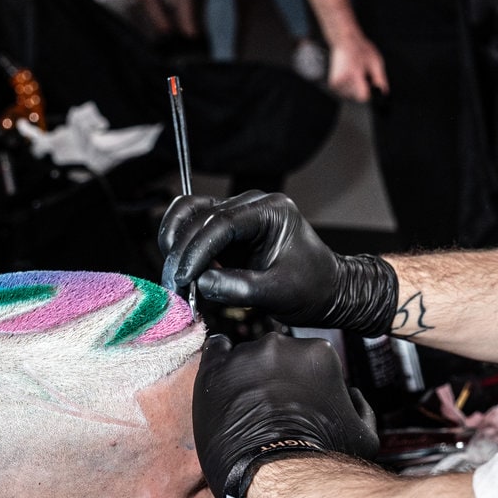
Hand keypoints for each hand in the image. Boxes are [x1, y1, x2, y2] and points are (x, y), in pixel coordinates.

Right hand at [158, 190, 396, 335]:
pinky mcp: (225, 229)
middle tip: (173, 286)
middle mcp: (251, 205)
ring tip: (174, 278)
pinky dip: (181, 247)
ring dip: (175, 244)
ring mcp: (236, 214)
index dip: (197, 249)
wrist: (324, 289)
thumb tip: (201, 283)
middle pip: (199, 215)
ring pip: (189, 215)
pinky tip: (182, 272)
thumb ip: (240, 287)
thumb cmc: (310, 287)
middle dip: (182, 252)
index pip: (222, 222)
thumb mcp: (278, 293)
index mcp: (270, 211)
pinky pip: (192, 228)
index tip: (184, 277)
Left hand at [193, 334, 379, 497]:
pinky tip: (224, 383)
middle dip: (275, 377)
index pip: (309, 359)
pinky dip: (219, 363)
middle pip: (278, 355)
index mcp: (319, 354)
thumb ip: (361, 407)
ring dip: (247, 375)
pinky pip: (215, 350)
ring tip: (246, 408)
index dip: (303, 382)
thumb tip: (353, 395)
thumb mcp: (364, 436)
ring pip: (247, 356)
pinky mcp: (215, 369)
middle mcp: (282, 346)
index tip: (296, 400)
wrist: (279, 478)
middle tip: (272, 407)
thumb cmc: (320, 460)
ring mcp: (246, 355)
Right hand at [327, 33, 388, 102]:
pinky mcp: (333, 85)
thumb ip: (380, 78)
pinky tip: (350, 75)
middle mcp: (343, 80)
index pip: (363, 96)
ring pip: (351, 96)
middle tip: (361, 73)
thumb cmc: (361, 49)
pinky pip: (345, 93)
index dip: (369, 91)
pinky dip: (349, 87)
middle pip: (357, 97)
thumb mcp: (376, 61)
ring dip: (355, 88)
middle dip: (362, 88)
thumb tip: (384, 92)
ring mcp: (336, 83)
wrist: (345, 41)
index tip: (369, 83)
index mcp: (354, 73)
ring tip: (355, 73)